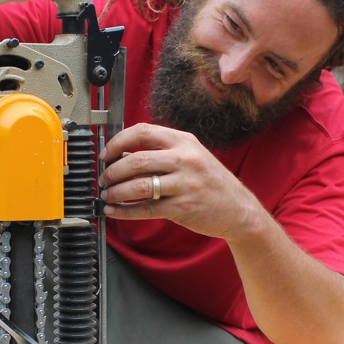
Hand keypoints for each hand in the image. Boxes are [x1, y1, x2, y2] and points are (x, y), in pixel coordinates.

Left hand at [99, 124, 266, 240]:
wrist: (239, 209)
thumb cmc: (212, 183)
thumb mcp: (191, 157)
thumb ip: (161, 152)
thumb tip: (122, 154)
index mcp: (183, 141)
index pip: (142, 131)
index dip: (117, 142)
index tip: (106, 154)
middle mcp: (184, 159)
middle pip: (135, 160)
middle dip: (112, 172)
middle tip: (104, 179)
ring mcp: (184, 184)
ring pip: (137, 186)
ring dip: (115, 192)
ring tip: (107, 195)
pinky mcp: (182, 207)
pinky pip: (145, 209)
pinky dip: (124, 211)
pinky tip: (114, 211)